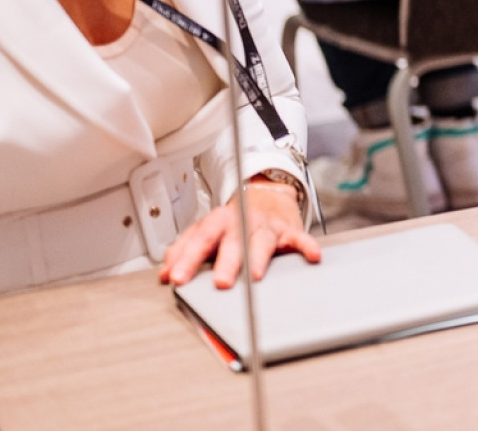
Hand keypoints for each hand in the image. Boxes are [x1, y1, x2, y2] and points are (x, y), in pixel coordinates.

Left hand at [160, 179, 319, 287]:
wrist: (267, 196)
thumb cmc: (234, 221)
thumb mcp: (205, 230)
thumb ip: (184, 250)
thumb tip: (165, 273)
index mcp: (217, 222)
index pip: (200, 240)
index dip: (188, 259)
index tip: (178, 278)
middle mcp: (242, 222)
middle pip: (233, 242)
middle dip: (227, 262)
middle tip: (220, 282)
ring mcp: (266, 226)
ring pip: (263, 241)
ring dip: (259, 258)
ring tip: (256, 276)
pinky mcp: (289, 231)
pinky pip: (300, 239)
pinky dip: (307, 247)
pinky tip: (311, 256)